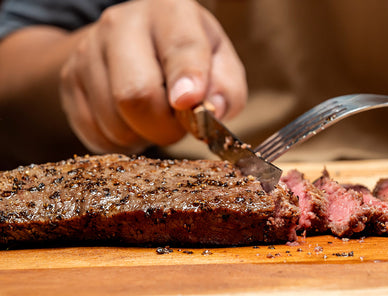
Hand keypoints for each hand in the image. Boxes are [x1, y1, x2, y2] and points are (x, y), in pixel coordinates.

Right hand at [60, 0, 246, 153]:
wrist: (133, 43)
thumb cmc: (187, 56)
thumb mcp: (220, 62)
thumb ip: (226, 88)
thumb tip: (213, 112)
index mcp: (169, 11)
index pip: (179, 46)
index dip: (186, 78)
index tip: (189, 102)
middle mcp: (122, 24)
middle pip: (136, 93)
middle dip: (165, 126)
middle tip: (179, 126)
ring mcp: (88, 52)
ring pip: (115, 122)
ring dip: (144, 135)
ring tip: (156, 118)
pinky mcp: (69, 81)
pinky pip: (96, 134)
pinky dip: (122, 141)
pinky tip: (133, 122)